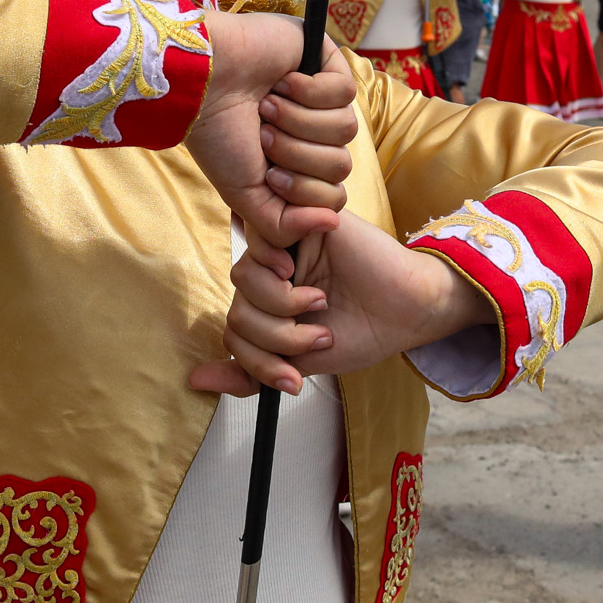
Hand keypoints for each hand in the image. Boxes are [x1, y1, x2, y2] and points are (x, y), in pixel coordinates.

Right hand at [186, 13, 356, 251]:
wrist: (199, 83)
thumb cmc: (217, 136)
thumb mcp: (247, 196)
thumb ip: (283, 226)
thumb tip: (331, 223)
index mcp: (298, 164)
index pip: (333, 196)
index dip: (304, 191)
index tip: (268, 172)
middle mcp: (313, 134)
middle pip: (340, 165)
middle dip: (297, 154)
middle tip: (263, 133)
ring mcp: (323, 98)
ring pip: (345, 128)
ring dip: (299, 122)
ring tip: (268, 107)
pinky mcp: (327, 62)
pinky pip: (344, 91)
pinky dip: (308, 91)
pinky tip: (282, 82)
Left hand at [192, 218, 490, 395]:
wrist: (407, 311)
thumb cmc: (362, 333)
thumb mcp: (299, 364)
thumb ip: (251, 371)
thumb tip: (195, 381)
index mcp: (268, 304)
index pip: (235, 331)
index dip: (257, 361)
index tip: (296, 376)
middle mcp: (272, 273)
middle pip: (237, 307)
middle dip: (274, 335)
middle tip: (317, 336)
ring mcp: (285, 246)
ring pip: (244, 276)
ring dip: (280, 304)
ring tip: (318, 303)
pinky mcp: (301, 221)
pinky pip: (262, 236)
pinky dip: (279, 266)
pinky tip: (306, 276)